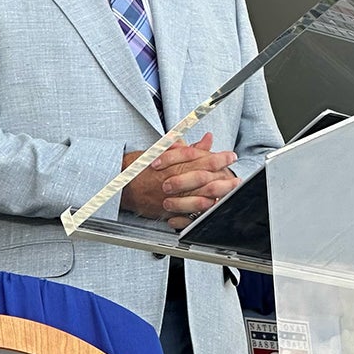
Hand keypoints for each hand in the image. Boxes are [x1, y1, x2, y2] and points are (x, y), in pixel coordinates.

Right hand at [120, 133, 239, 227]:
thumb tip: (206, 140)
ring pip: (196, 195)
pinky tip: (211, 207)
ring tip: (230, 191)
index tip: (230, 156)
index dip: (218, 157)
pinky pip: (185, 213)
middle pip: (202, 177)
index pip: (199, 158)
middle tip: (236, 175)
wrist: (117, 184)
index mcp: (170, 164)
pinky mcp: (165, 211)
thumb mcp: (161, 152)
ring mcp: (168, 197)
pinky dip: (199, 211)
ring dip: (216, 194)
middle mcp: (170, 180)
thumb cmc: (138, 167)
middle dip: (223, 175)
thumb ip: (187, 147)